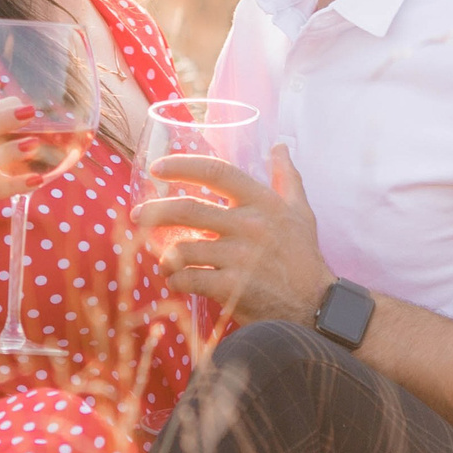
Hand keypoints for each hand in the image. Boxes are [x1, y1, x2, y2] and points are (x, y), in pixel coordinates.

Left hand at [135, 145, 337, 323]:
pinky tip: (178, 281)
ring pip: (182, 249)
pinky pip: (188, 278)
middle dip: (155, 211)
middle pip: (188, 209)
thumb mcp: (301, 211)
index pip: (216, 172)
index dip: (182, 166)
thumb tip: (279, 146)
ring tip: (165, 262)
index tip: (158, 169)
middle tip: (137, 215)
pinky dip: (176, 280)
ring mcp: (239, 257)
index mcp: (262, 202)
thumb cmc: (304, 257)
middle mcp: (249, 226)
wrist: (315, 306)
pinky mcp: (231, 288)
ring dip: (166, 256)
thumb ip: (287, 177)